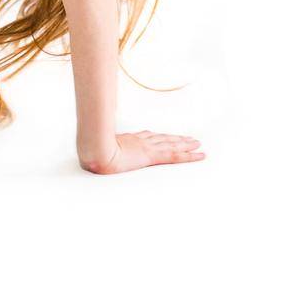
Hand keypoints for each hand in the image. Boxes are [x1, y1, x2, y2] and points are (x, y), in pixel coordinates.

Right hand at [81, 130, 204, 173]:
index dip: (160, 137)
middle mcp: (142, 141)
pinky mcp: (153, 156)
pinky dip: (189, 155)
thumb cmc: (93, 153)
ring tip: (198, 144)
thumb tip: (93, 154)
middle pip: (164, 138)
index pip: (149, 137)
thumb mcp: (97, 151)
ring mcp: (148, 147)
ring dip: (186, 144)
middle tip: (190, 139)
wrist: (96, 151)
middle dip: (177, 139)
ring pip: (172, 145)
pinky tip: (199, 154)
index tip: (167, 137)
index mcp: (130, 140)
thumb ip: (100, 150)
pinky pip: (175, 156)